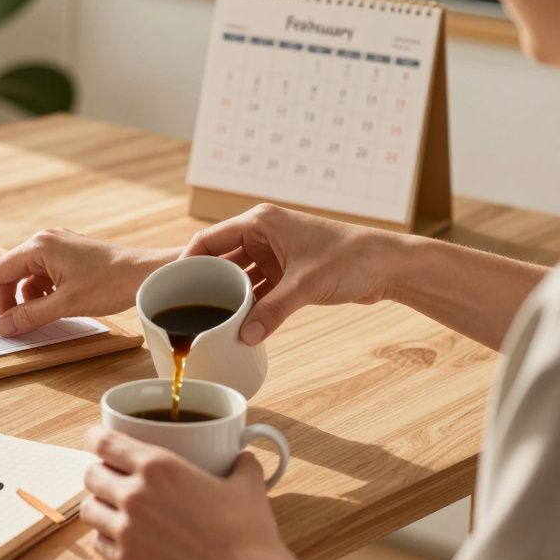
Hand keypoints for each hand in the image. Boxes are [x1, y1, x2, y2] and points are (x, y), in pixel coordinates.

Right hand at [0, 229, 177, 336]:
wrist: (149, 273)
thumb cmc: (112, 282)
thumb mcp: (66, 304)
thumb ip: (30, 316)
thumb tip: (3, 327)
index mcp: (39, 246)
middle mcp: (44, 241)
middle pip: (7, 276)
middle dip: (5, 303)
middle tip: (9, 328)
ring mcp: (57, 247)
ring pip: (25, 279)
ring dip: (25, 302)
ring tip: (39, 319)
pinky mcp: (69, 257)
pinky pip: (42, 278)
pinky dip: (41, 296)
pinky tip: (54, 309)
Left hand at [82, 427, 300, 559]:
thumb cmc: (248, 533)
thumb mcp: (248, 485)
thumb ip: (240, 464)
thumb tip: (243, 456)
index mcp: (156, 466)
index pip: (103, 441)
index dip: (95, 438)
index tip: (97, 440)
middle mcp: (132, 494)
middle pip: (90, 474)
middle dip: (99, 472)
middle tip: (113, 477)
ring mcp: (125, 530)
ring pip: (88, 509)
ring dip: (99, 505)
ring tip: (114, 508)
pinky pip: (98, 543)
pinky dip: (106, 537)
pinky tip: (122, 538)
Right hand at [183, 204, 398, 344]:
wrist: (389, 265)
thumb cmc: (350, 258)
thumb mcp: (304, 286)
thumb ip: (271, 312)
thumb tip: (243, 337)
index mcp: (260, 221)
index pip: (209, 239)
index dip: (187, 261)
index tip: (172, 286)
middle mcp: (263, 234)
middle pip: (221, 259)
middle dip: (207, 283)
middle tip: (187, 309)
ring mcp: (274, 253)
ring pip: (239, 276)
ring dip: (229, 297)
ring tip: (208, 320)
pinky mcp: (287, 271)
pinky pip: (257, 288)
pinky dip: (249, 304)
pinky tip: (237, 322)